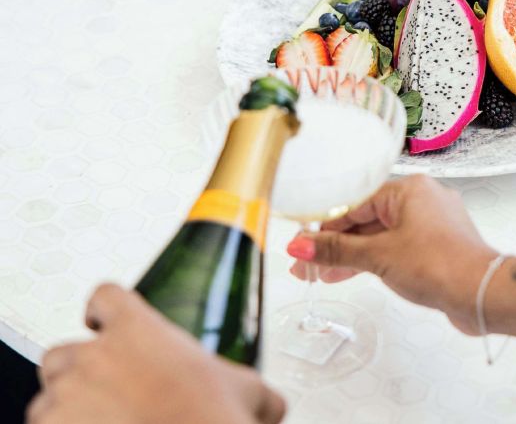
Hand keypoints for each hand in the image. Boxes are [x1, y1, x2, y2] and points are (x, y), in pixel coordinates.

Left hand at [28, 284, 285, 423]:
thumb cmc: (211, 418)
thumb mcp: (248, 392)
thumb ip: (252, 387)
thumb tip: (273, 407)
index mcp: (138, 328)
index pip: (104, 296)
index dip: (103, 309)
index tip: (103, 320)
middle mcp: (96, 355)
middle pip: (65, 349)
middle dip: (79, 368)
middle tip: (106, 388)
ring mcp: (69, 394)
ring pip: (51, 392)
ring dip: (69, 405)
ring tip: (100, 420)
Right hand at [287, 174, 495, 334]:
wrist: (482, 293)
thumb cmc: (441, 265)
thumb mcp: (379, 256)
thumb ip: (338, 251)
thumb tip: (302, 246)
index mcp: (410, 189)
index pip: (354, 202)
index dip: (324, 225)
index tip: (302, 243)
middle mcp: (422, 200)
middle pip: (366, 219)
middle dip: (334, 244)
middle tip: (305, 263)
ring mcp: (431, 224)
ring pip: (380, 236)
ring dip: (351, 255)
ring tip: (320, 275)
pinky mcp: (436, 246)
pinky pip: (395, 248)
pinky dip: (373, 260)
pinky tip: (350, 273)